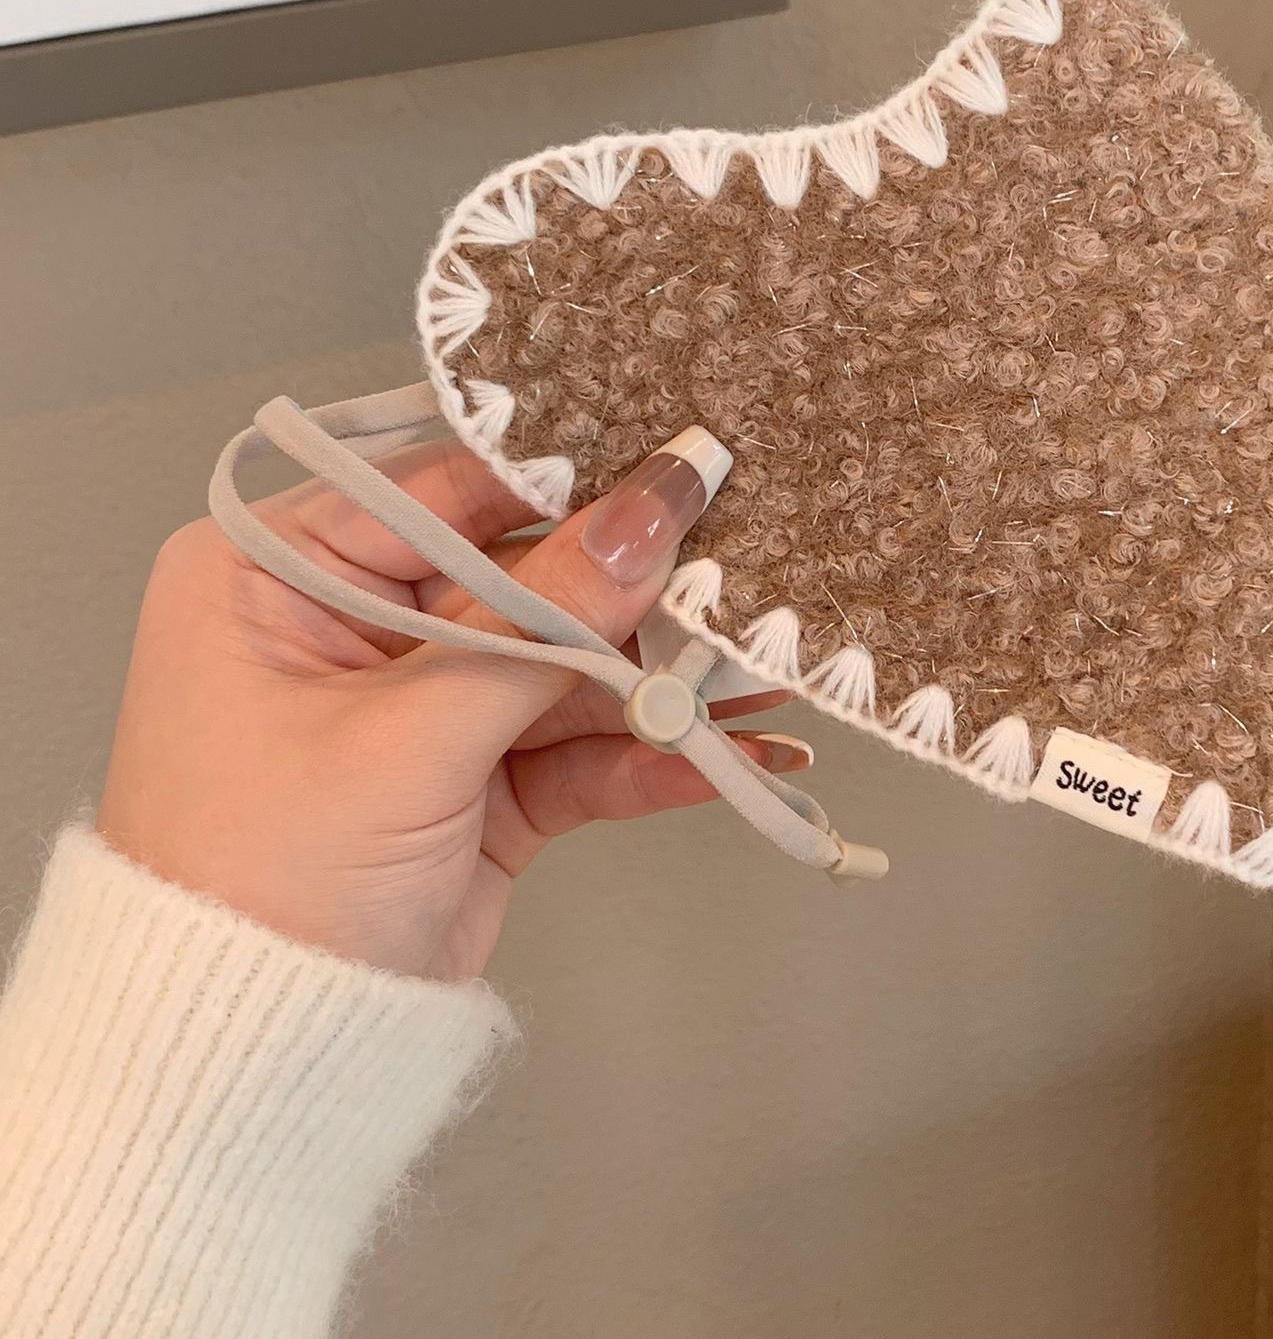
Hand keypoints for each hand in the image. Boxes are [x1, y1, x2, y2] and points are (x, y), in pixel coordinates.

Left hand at [96, 431, 796, 980]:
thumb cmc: (266, 877)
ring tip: (772, 665)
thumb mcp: (408, 734)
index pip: (444, 490)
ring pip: (567, 666)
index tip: (677, 459)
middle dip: (636, 589)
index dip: (565, 475)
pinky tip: (744, 750)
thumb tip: (654, 511)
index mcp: (282, 572)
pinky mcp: (480, 786)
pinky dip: (657, 755)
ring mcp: (425, 709)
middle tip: (747, 565)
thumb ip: (542, 622)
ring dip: (667, 679)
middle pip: (524, 577)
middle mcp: (354, 623)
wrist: (248, 1065)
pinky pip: (580, 750)